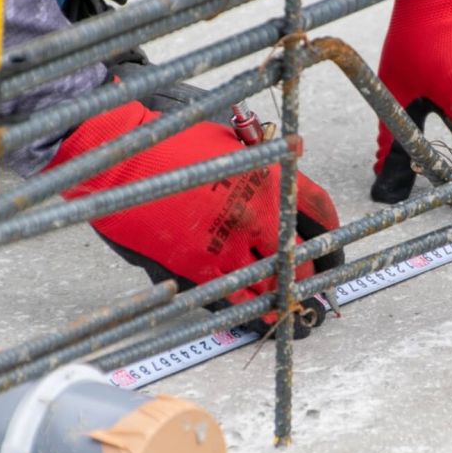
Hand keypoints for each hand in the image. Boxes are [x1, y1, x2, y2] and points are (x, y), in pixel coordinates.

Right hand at [47, 101, 341, 337]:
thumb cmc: (174, 138)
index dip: (330, 232)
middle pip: (299, 254)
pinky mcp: (199, 264)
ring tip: (293, 308)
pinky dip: (251, 307)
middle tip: (314, 284)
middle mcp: (258, 213)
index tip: (329, 242)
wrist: (122, 155)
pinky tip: (260, 313)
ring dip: (284, 294)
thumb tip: (293, 154)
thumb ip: (264, 155)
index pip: (318, 209)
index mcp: (269, 177)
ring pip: (270, 280)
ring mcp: (229, 242)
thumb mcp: (230, 139)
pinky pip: (235, 295)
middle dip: (309, 271)